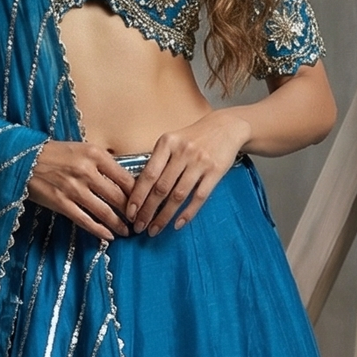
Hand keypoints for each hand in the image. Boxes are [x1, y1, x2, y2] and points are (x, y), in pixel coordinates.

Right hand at [26, 141, 134, 241]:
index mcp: (95, 155)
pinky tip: (108, 236)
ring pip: (105, 212)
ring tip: (127, 231)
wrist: (24, 158)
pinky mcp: (61, 203)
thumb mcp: (82, 149)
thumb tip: (125, 181)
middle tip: (140, 222)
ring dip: (119, 225)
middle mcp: (87, 171)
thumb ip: (103, 163)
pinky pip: (85, 221)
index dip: (139, 194)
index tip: (145, 204)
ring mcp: (73, 189)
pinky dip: (99, 230)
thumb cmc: (55, 153)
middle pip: (118, 197)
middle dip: (132, 213)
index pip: (126, 178)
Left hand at [124, 112, 250, 234]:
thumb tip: (139, 191)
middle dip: (147, 211)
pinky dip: (187, 213)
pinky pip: (199, 197)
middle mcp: (182, 152)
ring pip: (178, 196)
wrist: (226, 126)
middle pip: (161, 188)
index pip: (148, 174)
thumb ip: (158, 161)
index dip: (137, 196)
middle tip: (139, 227)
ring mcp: (200, 162)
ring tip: (155, 229)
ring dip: (164, 216)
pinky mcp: (215, 171)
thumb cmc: (194, 137)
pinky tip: (177, 224)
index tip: (130, 212)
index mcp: (167, 143)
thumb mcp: (172, 141)